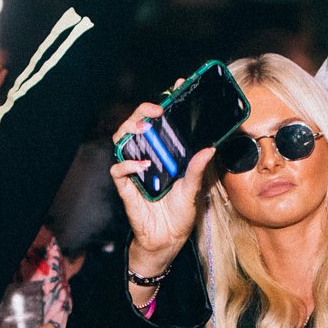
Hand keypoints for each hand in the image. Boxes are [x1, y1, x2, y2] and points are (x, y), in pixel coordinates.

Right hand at [109, 102, 213, 276]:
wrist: (167, 240)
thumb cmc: (178, 214)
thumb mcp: (193, 189)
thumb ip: (198, 169)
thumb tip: (209, 148)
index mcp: (163, 153)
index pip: (160, 122)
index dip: (164, 103)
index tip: (175, 88)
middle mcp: (147, 157)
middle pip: (136, 125)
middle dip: (142, 111)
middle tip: (156, 110)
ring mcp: (134, 170)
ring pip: (121, 140)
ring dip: (130, 130)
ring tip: (145, 128)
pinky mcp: (126, 187)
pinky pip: (118, 170)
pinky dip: (128, 165)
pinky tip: (143, 166)